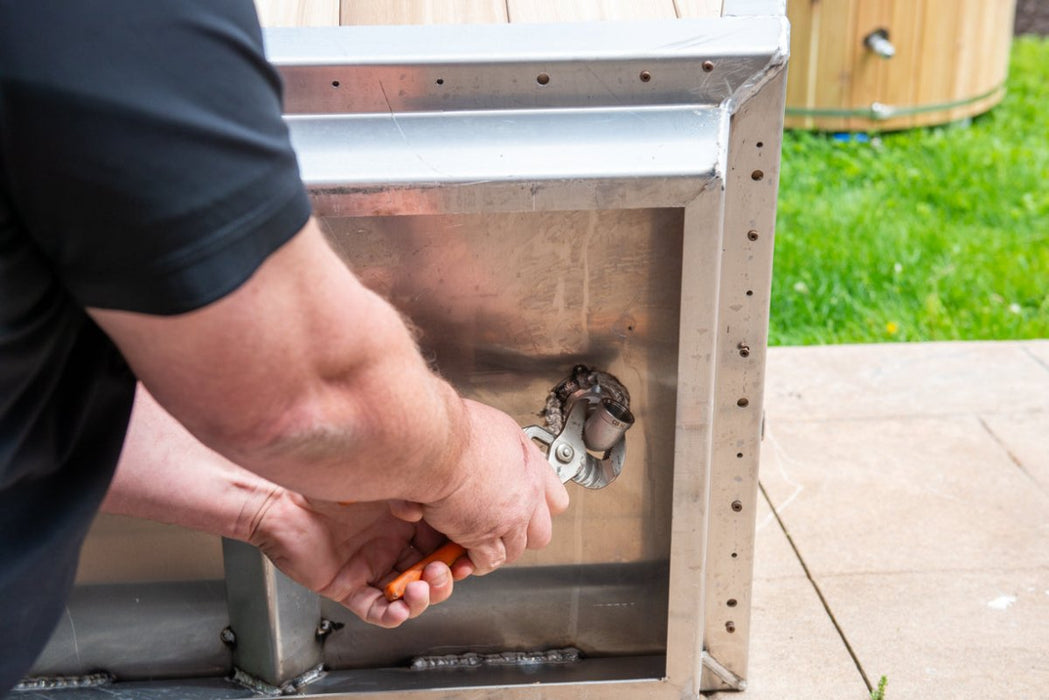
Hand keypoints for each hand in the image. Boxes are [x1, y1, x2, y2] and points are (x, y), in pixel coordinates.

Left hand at [247, 491, 466, 627]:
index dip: (459, 553)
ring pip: (410, 594)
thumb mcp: (385, 479)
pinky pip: (377, 611)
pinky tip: (402, 606)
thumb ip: (415, 492)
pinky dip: (394, 613)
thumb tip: (436, 508)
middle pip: (431, 573)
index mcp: (406, 519)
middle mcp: (391, 544)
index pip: (442, 543)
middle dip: (444, 577)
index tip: (470, 555)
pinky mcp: (349, 587)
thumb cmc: (326, 478)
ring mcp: (371, 567)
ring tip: (421, 586)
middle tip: (442, 570)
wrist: (280, 497)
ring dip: (423, 597)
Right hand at [391, 399, 569, 574]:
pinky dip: (476, 561)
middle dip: (521, 534)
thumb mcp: (485, 424)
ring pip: (516, 549)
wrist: (434, 442)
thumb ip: (491, 446)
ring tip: (478, 543)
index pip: (555, 498)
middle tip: (501, 529)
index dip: (539, 507)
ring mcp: (509, 517)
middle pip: (541, 531)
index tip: (527, 508)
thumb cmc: (448, 426)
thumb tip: (479, 448)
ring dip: (497, 549)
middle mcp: (526, 491)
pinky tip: (463, 553)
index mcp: (527, 460)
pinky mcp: (484, 536)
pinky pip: (489, 560)